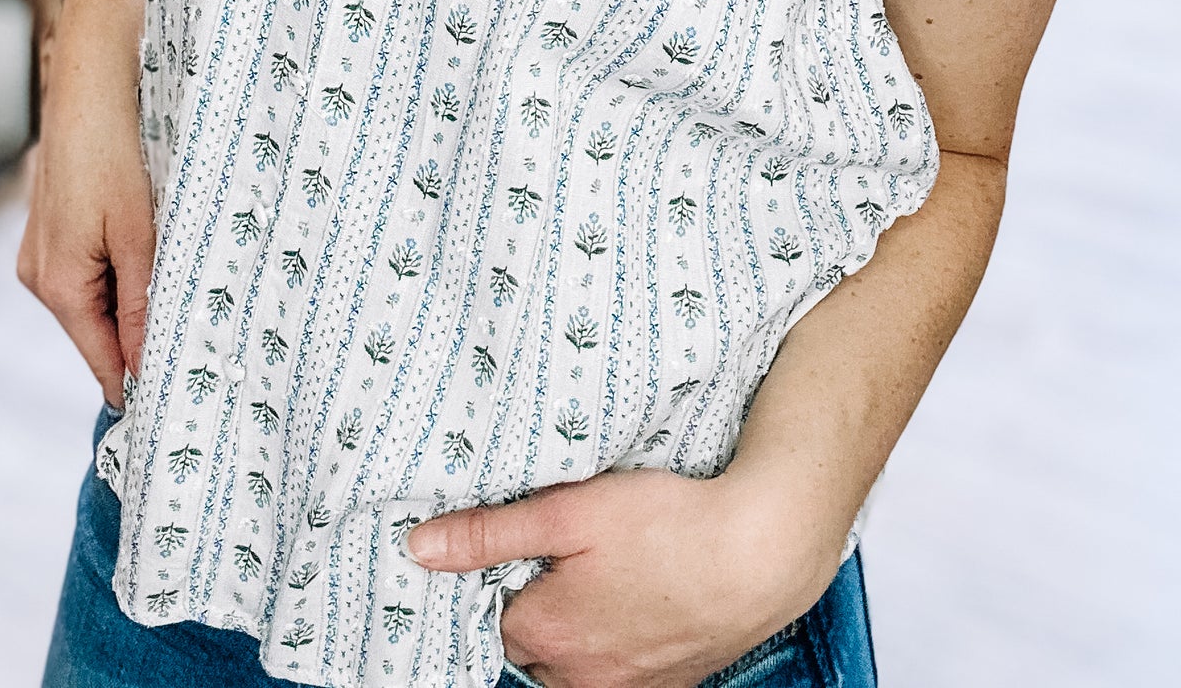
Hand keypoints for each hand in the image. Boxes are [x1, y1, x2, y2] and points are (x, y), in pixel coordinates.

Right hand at [16, 14, 155, 410]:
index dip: (138, 385)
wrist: (90, 85)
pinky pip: (90, 273)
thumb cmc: (115, 152)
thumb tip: (144, 369)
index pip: (102, 360)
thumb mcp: (138, 235)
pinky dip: (121, 276)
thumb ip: (141, 304)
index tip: (178, 408)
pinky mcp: (52, 231)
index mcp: (58, 286)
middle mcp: (39, 277)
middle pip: (99, 333)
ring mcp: (41, 253)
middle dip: (142, 341)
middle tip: (200, 351)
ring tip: (184, 299)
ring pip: (97, 302)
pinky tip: (153, 260)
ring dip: (135, 304)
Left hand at [406, 465, 841, 687]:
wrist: (761, 553)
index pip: (486, 614)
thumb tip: (419, 548)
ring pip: (573, 662)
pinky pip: (619, 668)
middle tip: (558, 549)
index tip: (508, 542)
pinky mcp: (667, 683)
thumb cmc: (670, 524)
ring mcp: (626, 687)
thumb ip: (491, 533)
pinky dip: (616, 638)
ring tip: (600, 568)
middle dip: (532, 603)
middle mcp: (579, 678)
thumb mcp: (570, 509)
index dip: (492, 574)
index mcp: (545, 635)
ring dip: (574, 625)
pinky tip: (637, 592)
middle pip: (528, 645)